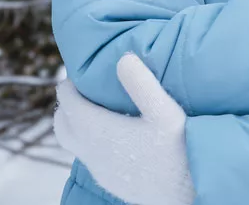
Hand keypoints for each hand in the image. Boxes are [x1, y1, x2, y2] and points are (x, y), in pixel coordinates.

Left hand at [53, 54, 195, 204]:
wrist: (186, 192)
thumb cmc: (178, 150)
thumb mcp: (165, 112)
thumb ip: (142, 84)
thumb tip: (123, 57)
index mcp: (97, 129)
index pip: (67, 101)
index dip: (70, 83)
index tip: (82, 72)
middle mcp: (90, 150)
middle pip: (62, 123)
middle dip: (68, 103)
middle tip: (86, 89)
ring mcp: (97, 167)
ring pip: (72, 142)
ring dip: (77, 123)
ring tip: (98, 110)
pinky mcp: (108, 179)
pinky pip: (88, 156)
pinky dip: (90, 140)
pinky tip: (115, 135)